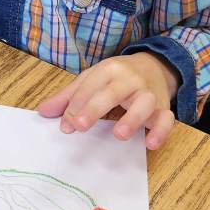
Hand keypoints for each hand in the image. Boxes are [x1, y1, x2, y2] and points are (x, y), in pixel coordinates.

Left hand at [37, 52, 178, 149]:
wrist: (154, 66)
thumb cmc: (116, 77)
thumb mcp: (92, 80)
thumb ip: (68, 97)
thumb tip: (43, 112)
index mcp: (109, 70)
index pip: (90, 86)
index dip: (76, 105)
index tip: (66, 125)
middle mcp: (130, 80)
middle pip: (113, 92)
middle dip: (96, 108)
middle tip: (80, 125)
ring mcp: (149, 93)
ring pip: (145, 103)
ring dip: (133, 118)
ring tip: (119, 134)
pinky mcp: (164, 108)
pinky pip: (167, 118)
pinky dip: (161, 130)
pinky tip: (150, 143)